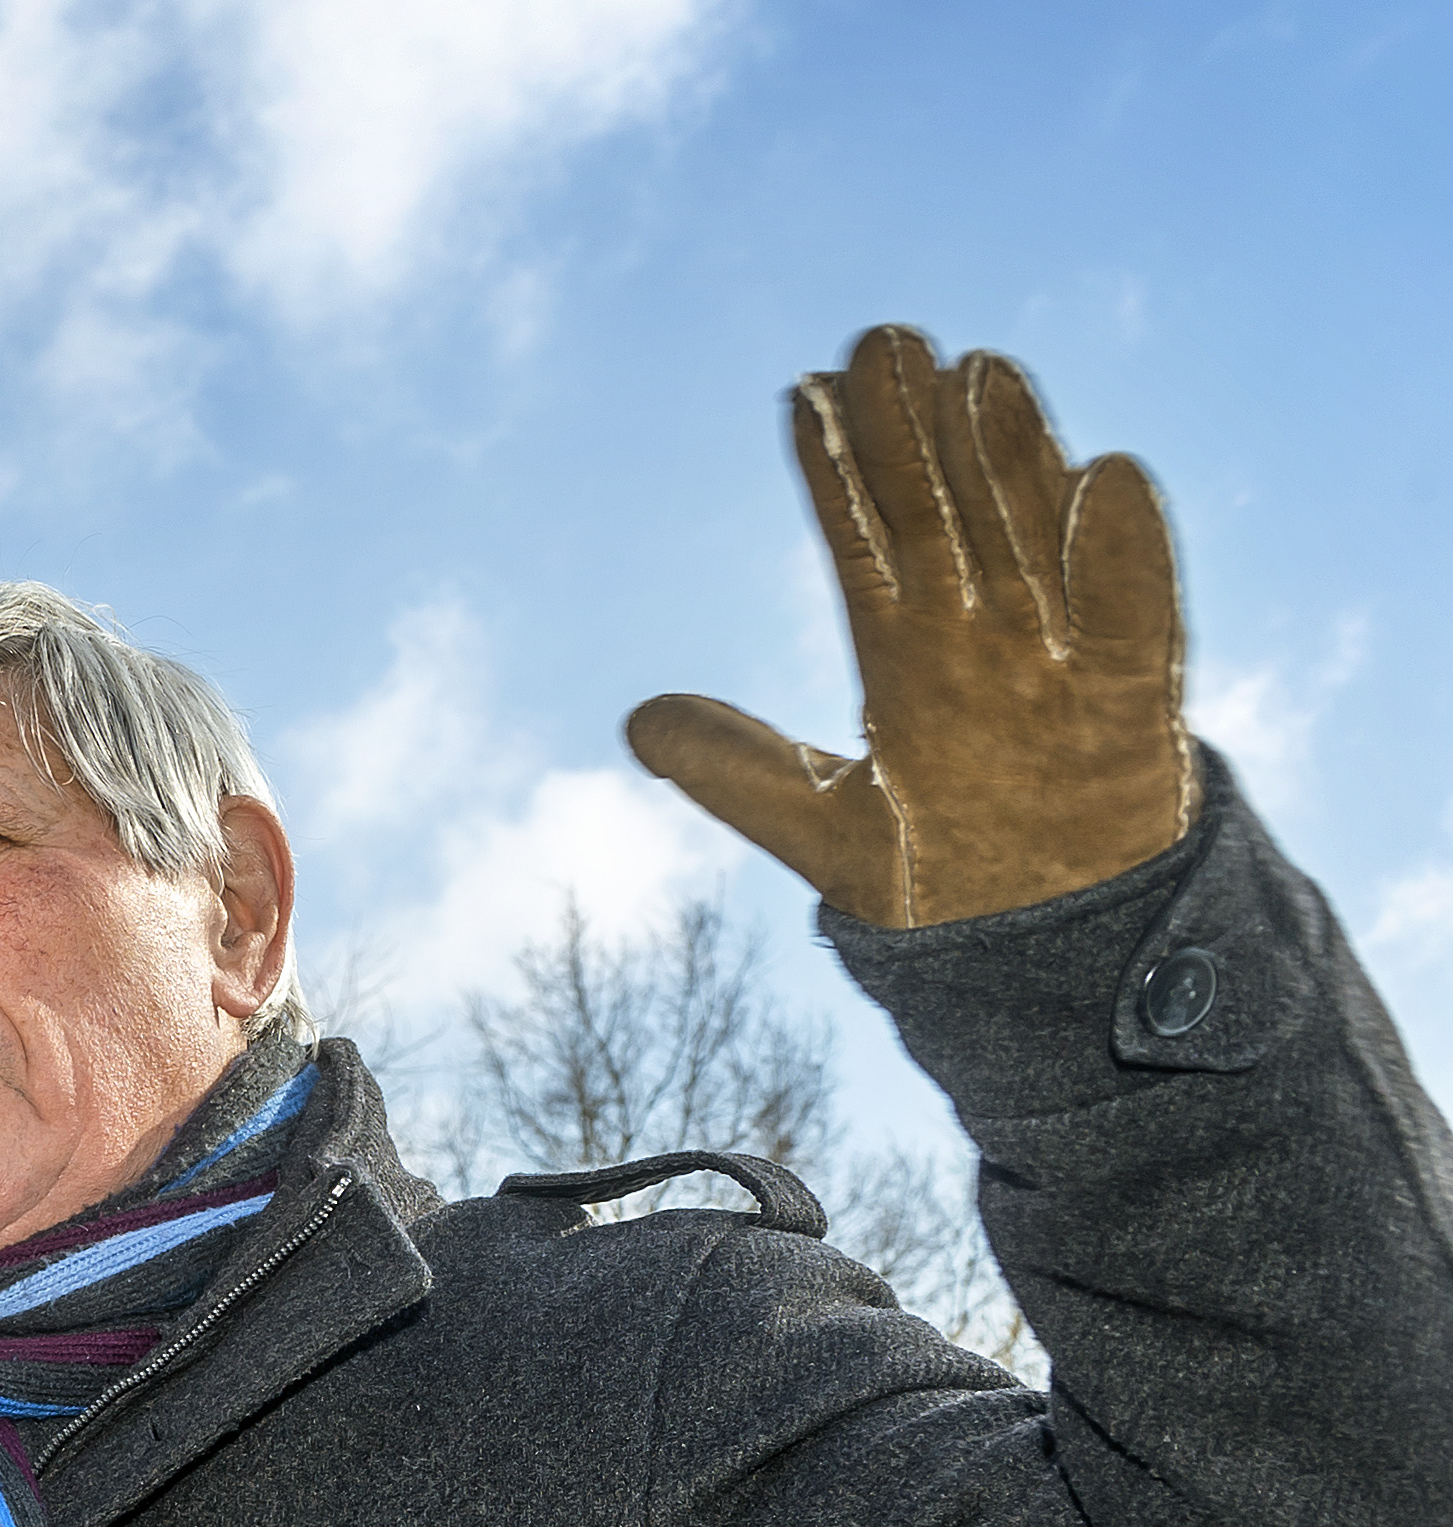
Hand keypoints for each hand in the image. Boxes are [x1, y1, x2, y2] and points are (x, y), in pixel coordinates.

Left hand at [628, 324, 1189, 926]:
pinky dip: (1125, 553)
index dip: (834, 468)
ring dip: (1008, 455)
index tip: (802, 390)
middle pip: (943, 514)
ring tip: (976, 369)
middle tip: (880, 337)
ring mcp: (1058, 657)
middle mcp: (979, 639)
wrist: (1042, 940)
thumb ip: (732, 770)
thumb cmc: (937, 871)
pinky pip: (1137, 615)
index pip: (860, 542)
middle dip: (912, 429)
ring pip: (1033, 536)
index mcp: (903, 659)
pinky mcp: (1135, 697)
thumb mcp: (815, 827)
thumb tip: (637, 722)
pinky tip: (1108, 474)